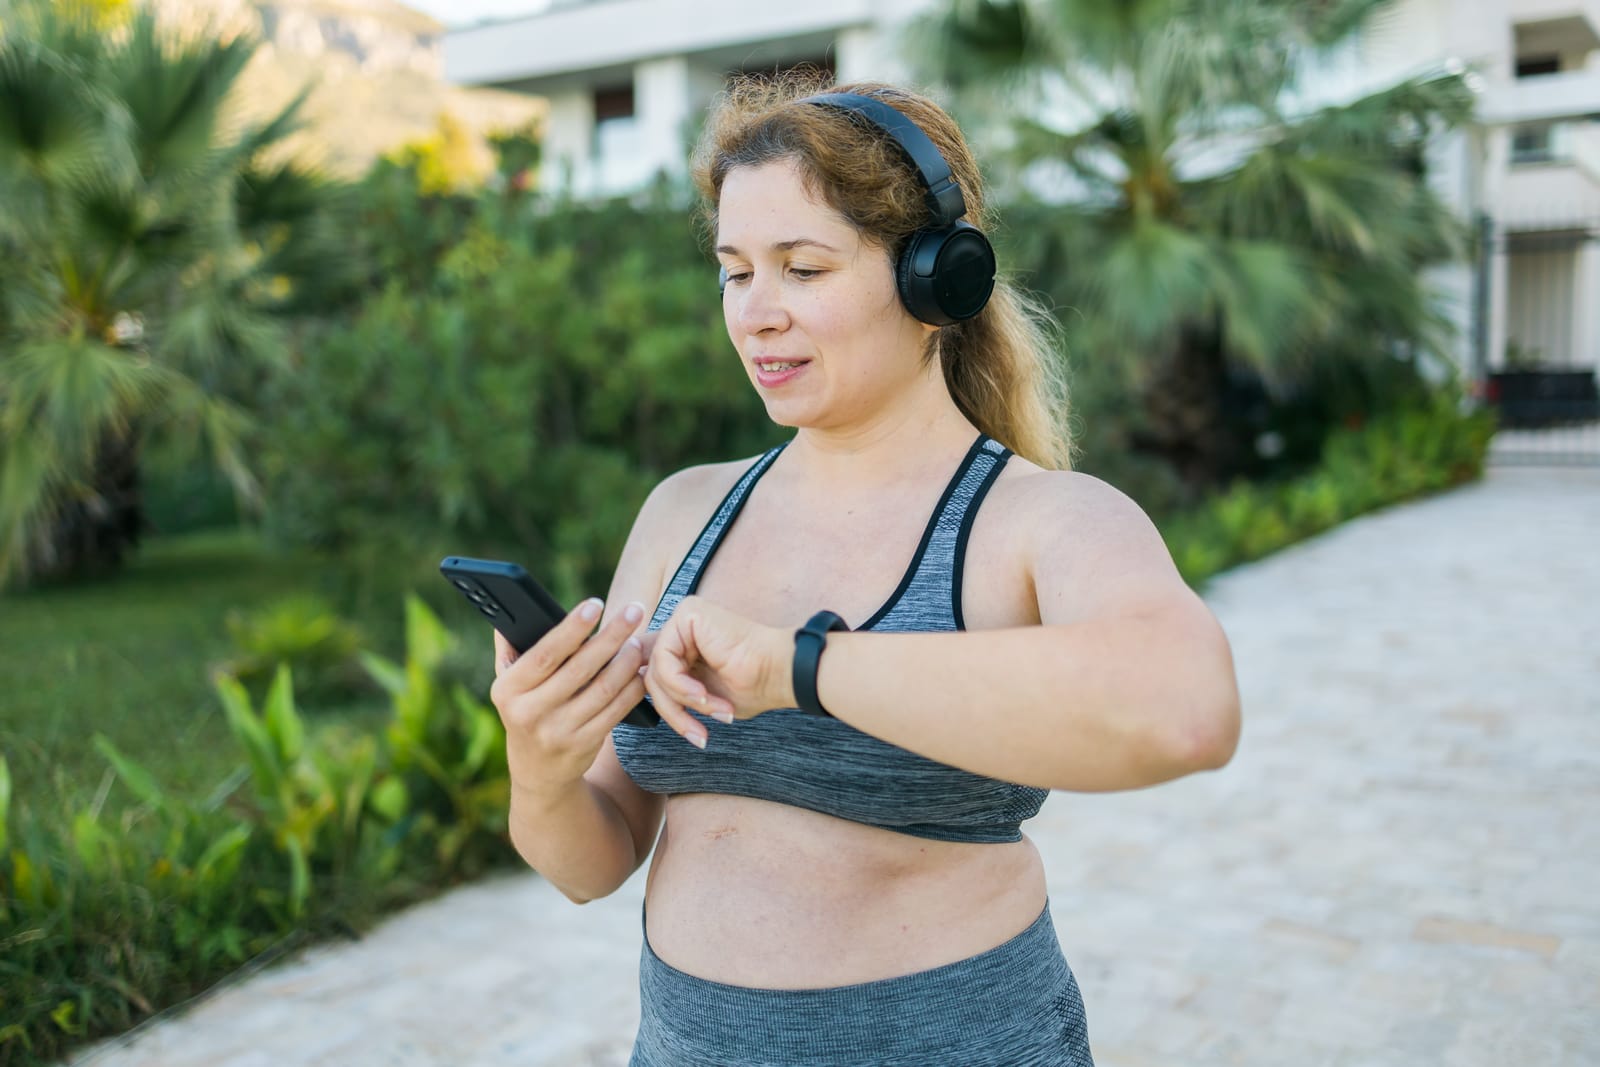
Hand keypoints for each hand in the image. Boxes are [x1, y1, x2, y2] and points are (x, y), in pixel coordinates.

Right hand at [488, 598, 648, 796]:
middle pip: (580, 668)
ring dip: (627, 661)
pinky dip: (633, 687)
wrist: (538, 772)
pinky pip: (616, 710)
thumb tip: (508, 615)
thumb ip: (510, 650)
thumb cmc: (526, 711)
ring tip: (638, 641)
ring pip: (603, 689)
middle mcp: (530, 713)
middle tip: (634, 611)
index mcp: (508, 691)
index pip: (545, 654)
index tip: (596, 604)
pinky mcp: (585, 744)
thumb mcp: (509, 687)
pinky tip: (642, 670)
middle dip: (612, 636)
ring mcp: (559, 732)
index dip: (572, 628)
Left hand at [642, 595, 794, 745]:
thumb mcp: (702, 698)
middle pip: (650, 676)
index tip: (694, 734)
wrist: (780, 673)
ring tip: (715, 711)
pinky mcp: (686, 615)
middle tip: (698, 734)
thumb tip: (634, 694)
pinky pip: (664, 660)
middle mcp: (681, 628)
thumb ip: (672, 692)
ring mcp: (683, 619)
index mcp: (685, 645)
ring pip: (654, 672)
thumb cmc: (752, 686)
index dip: (665, 708)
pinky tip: (706, 695)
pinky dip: (681, 686)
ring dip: (683, 702)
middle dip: (673, 711)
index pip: (653, 677)